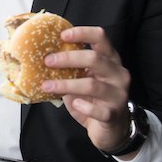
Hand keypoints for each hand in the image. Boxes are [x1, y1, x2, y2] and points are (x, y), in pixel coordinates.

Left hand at [41, 26, 134, 156]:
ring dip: (65, 84)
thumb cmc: (93, 99)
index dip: (82, 33)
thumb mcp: (83, 78)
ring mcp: (118, 94)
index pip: (101, 37)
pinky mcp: (113, 114)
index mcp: (110, 59)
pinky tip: (74, 104)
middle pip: (95, 58)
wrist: (111, 128)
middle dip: (68, 58)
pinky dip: (83, 106)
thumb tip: (43, 56)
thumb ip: (71, 67)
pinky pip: (98, 110)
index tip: (62, 35)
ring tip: (47, 86)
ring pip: (91, 85)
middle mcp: (118, 73)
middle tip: (47, 61)